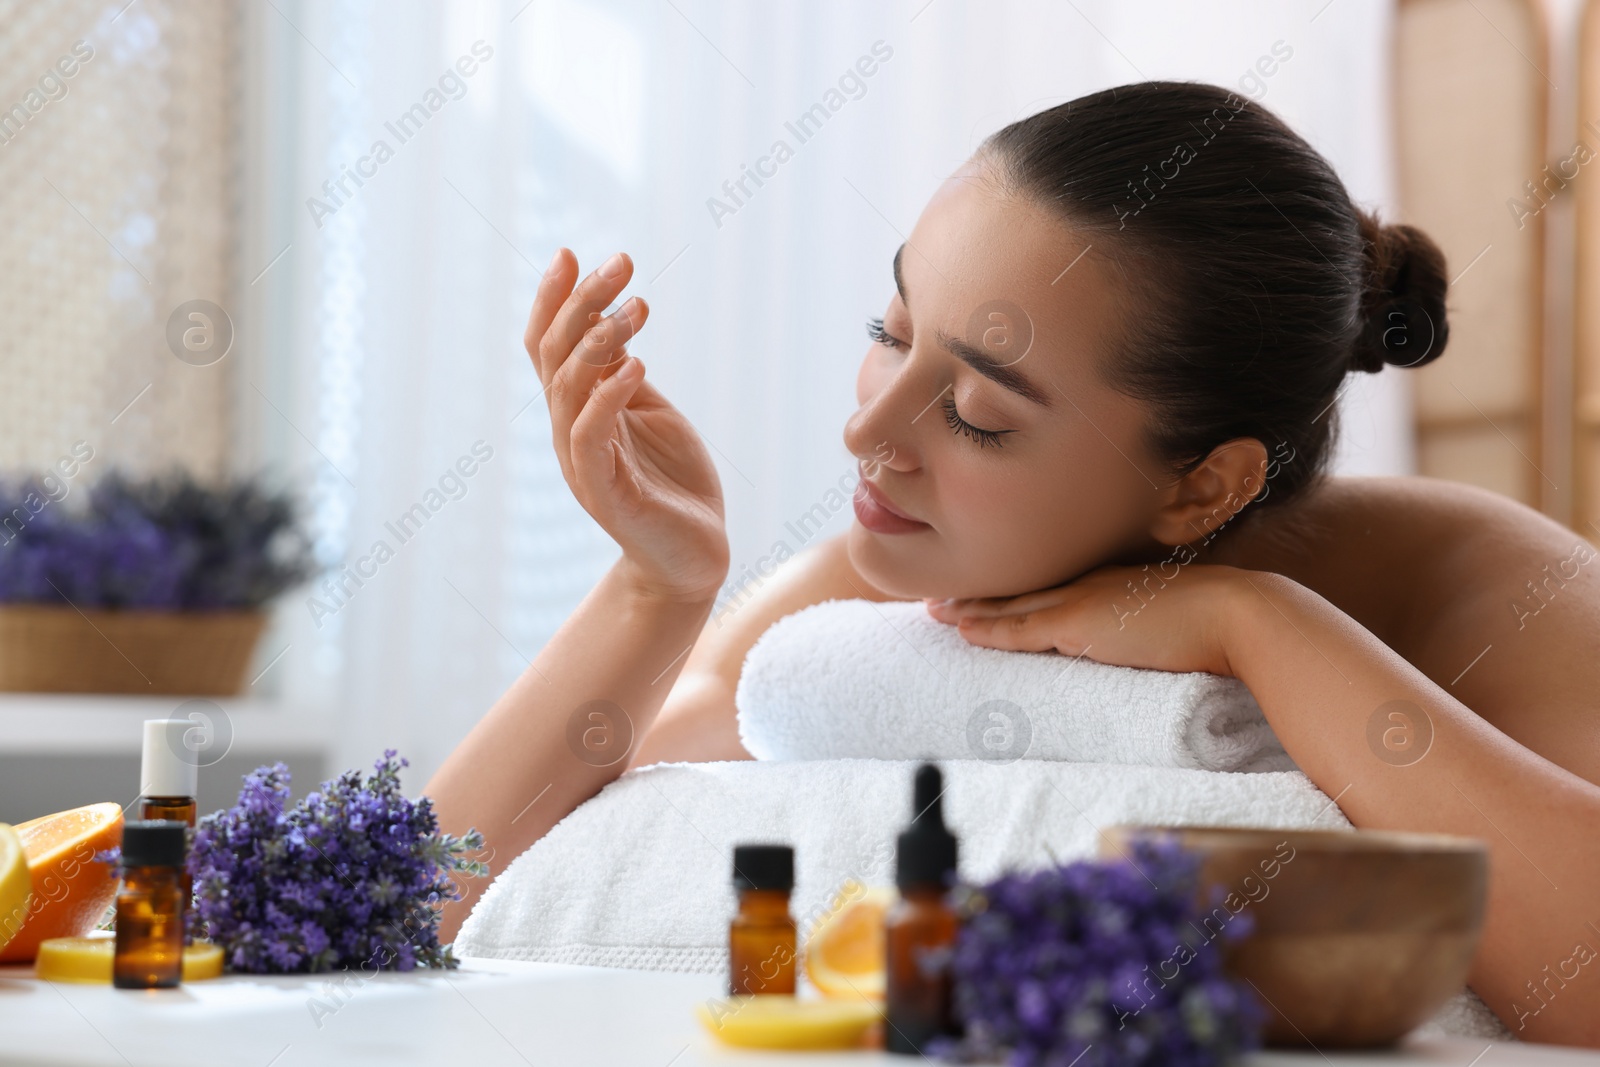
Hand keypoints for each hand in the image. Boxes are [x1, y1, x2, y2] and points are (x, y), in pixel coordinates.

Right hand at [526, 248, 729, 601]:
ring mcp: (582, 461)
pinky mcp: (604, 493)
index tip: (572, 253)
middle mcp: (569, 430)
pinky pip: (591, 436)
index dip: (553, 299)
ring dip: (601, 340)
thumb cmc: (672, 485)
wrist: (692, 558)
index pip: (547, 346)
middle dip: (582, 301)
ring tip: (638, 307)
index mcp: (576, 408)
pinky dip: (608, 396)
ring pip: (568, 388)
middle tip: (622, 262)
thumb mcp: (650, 414)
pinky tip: (637, 365)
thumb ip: (624, 373)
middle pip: (555, 354)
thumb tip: (613, 319)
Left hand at [923, 562, 1254, 676]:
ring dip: (970, 609)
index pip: (1050, 588)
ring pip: (1011, 607)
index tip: (984, 593)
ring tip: (933, 610)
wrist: (1239, 615)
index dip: (1013, 592)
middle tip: (938, 598)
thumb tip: (1150, 651)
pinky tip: (960, 629)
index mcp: (1111, 582)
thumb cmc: (1221, 624)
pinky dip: (988, 629)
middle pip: (1021, 591)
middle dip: (978, 595)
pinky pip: (1020, 630)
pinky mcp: (1079, 625)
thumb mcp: (1177, 621)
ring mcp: (1083, 602)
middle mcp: (1090, 584)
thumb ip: (1153, 629)